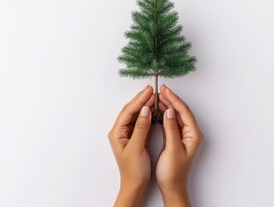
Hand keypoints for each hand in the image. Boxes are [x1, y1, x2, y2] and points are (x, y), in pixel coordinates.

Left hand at [108, 85, 154, 206]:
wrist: (136, 185)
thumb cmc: (133, 170)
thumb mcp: (137, 147)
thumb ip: (141, 127)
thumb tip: (145, 109)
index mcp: (117, 133)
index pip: (128, 111)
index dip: (138, 100)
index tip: (149, 91)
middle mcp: (121, 131)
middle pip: (131, 110)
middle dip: (141, 99)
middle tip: (152, 89)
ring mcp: (129, 134)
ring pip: (137, 115)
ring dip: (146, 105)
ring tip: (155, 96)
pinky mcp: (137, 138)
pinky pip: (143, 122)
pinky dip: (149, 115)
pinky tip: (155, 109)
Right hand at [156, 85, 204, 206]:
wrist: (172, 187)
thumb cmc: (173, 172)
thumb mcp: (172, 149)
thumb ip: (171, 129)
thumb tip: (170, 111)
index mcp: (193, 135)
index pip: (184, 112)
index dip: (174, 100)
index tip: (165, 90)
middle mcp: (190, 134)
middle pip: (181, 111)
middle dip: (170, 99)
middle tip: (159, 89)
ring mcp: (183, 136)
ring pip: (175, 116)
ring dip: (166, 106)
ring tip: (157, 96)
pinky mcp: (176, 139)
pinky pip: (170, 122)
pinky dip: (164, 115)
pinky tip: (157, 110)